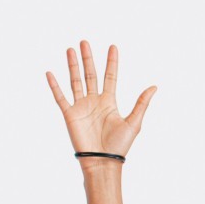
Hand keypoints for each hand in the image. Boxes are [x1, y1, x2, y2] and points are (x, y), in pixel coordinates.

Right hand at [46, 41, 155, 165]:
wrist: (103, 161)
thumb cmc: (120, 145)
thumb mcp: (134, 122)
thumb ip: (142, 103)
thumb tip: (154, 86)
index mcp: (110, 102)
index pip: (110, 77)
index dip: (112, 62)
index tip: (113, 47)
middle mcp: (95, 101)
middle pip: (91, 74)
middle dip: (88, 59)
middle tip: (85, 42)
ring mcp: (81, 107)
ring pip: (75, 81)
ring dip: (72, 66)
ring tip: (70, 49)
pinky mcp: (70, 115)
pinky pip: (60, 97)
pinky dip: (55, 85)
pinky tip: (50, 73)